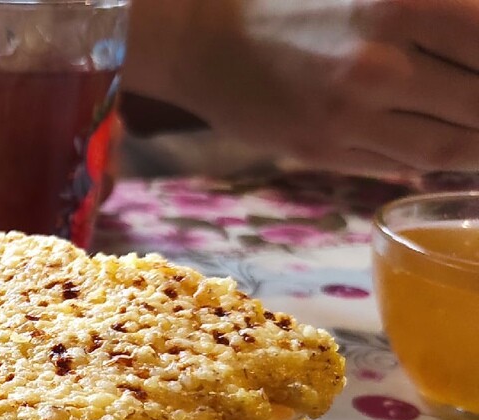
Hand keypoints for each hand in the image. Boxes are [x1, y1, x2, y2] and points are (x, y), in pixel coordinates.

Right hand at [126, 0, 478, 174]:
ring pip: (446, 145)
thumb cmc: (297, 0)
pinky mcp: (321, 149)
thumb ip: (439, 13)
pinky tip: (449, 145)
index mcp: (400, 3)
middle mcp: (377, 63)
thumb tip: (476, 44)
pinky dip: (434, 159)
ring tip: (478, 132)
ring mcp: (346, 115)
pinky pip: (399, 165)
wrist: (205, 38)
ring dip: (478, 144)